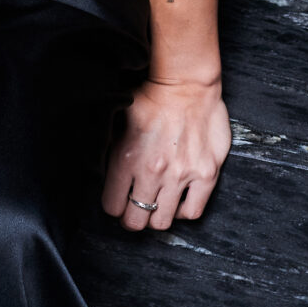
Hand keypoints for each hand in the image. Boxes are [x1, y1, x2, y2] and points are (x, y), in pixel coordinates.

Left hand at [101, 76, 229, 233]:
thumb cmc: (150, 100)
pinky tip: (179, 200)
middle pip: (135, 221)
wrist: (186, 84)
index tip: (119, 201)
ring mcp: (181, 175)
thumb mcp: (115, 123)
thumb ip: (107, 153)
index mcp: (125, 160)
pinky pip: (193, 212)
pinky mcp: (206, 174)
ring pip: (163, 222)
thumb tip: (101, 175)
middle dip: (132, 218)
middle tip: (136, 209)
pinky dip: (183, 212)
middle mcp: (152, 172)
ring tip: (158, 203)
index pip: (111, 207)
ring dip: (157, 217)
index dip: (114, 206)